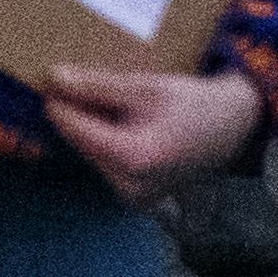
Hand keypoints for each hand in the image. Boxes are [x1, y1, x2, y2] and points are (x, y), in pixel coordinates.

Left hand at [35, 60, 266, 204]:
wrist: (231, 127)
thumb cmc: (191, 103)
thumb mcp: (143, 87)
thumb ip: (96, 85)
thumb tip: (52, 78)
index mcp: (134, 158)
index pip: (75, 128)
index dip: (57, 101)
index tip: (46, 78)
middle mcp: (132, 186)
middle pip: (82, 142)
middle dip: (76, 114)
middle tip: (74, 82)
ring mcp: (135, 197)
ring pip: (92, 153)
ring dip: (90, 128)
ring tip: (106, 101)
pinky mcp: (137, 198)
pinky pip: (107, 163)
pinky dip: (105, 142)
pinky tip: (119, 121)